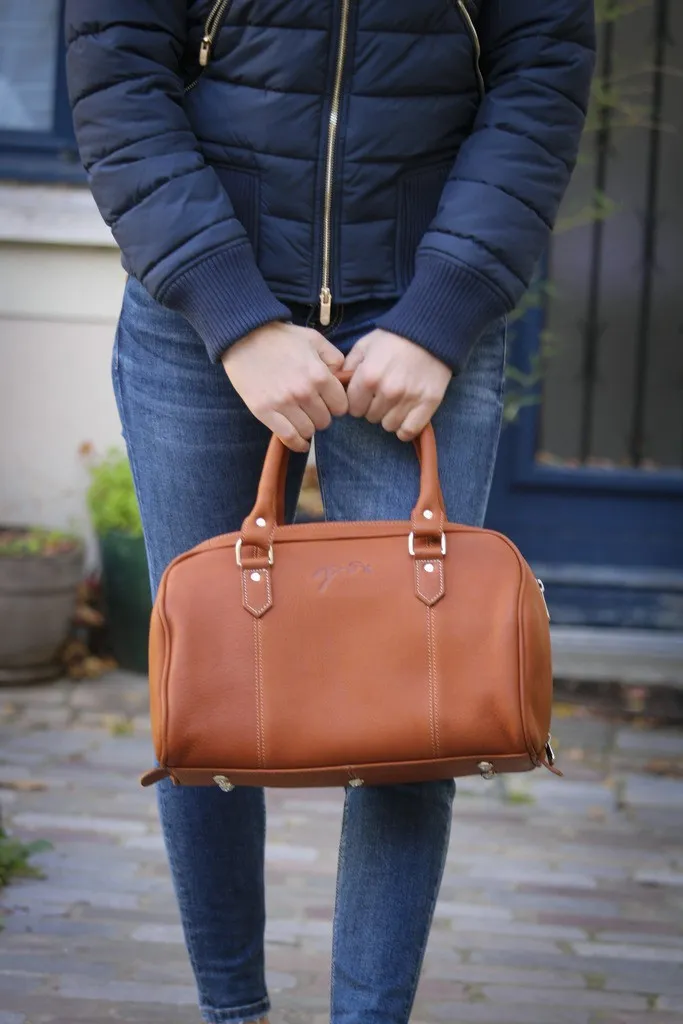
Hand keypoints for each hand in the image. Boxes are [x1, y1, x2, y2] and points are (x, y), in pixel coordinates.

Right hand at [222, 322, 347, 451]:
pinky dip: (297, 443)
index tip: (328, 402)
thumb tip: (343, 378)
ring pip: (308, 431)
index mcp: (319, 375)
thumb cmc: (281, 338)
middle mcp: (304, 392)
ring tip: (302, 417)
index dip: (336, 405)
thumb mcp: (314, 340)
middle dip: (322, 415)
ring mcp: (284, 404)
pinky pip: (288, 437)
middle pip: (325, 421)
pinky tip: (300, 442)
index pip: (341, 406)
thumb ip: (334, 358)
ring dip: (308, 427)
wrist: (244, 337)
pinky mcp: (265, 412)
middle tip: (312, 408)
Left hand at [344, 329, 451, 440]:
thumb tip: (338, 384)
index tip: (364, 396)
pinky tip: (405, 416)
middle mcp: (387, 391)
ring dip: (389, 417)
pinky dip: (405, 427)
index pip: (352, 408)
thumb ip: (348, 366)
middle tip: (382, 395)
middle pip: (370, 418)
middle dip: (373, 408)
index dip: (357, 402)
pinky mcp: (428, 403)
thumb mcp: (365, 345)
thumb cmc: (393, 338)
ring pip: (388, 426)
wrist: (429, 332)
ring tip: (395, 402)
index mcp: (368, 377)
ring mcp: (409, 399)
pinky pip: (409, 430)